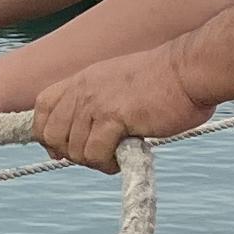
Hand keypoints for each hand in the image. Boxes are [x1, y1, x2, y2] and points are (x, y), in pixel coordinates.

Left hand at [34, 49, 216, 172]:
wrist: (191, 70)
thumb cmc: (167, 80)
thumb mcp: (120, 82)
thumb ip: (100, 101)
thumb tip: (89, 130)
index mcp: (84, 78)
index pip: (42, 106)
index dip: (47, 131)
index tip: (65, 147)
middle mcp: (84, 89)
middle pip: (51, 133)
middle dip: (69, 152)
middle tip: (97, 155)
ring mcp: (97, 103)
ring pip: (73, 148)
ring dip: (93, 160)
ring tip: (115, 156)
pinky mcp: (115, 118)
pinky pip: (95, 153)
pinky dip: (106, 163)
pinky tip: (123, 156)